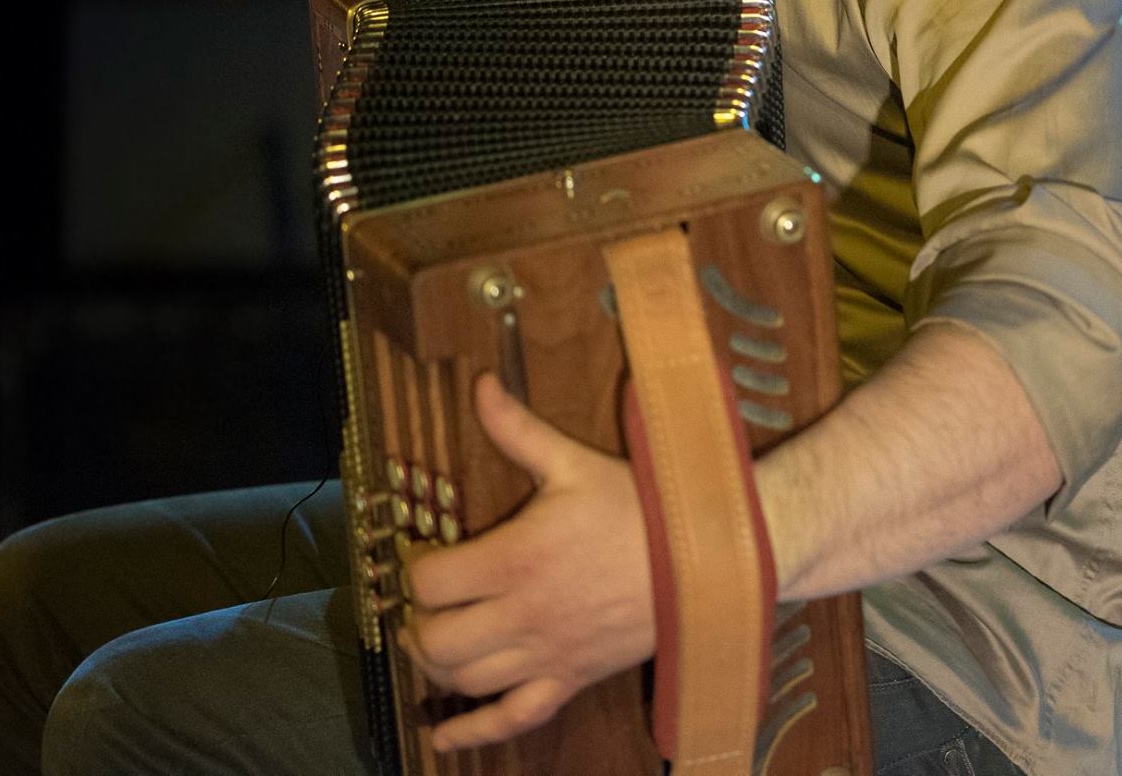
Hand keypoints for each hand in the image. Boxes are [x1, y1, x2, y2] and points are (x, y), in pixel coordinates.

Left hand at [398, 370, 655, 752]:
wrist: (705, 556)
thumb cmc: (640, 507)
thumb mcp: (574, 462)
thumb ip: (518, 429)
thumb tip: (480, 384)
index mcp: (515, 558)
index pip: (430, 581)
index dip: (417, 569)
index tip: (427, 556)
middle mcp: (522, 615)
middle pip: (436, 639)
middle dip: (420, 622)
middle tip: (429, 602)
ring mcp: (546, 654)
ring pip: (464, 679)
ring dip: (439, 663)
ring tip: (439, 638)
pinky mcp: (571, 679)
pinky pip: (511, 719)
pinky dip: (471, 734)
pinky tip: (443, 737)